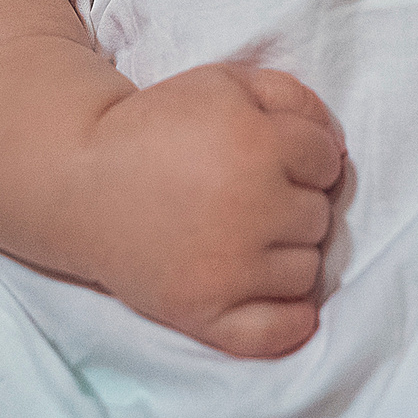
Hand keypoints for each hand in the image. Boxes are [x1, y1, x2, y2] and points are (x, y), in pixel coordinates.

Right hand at [70, 63, 344, 358]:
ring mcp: (229, 268)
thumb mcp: (224, 83)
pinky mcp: (203, 312)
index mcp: (258, 145)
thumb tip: (337, 147)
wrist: (80, 179)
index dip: (304, 153)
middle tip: (249, 194)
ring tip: (247, 235)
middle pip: (320, 216)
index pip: (326, 160)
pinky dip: (290, 323)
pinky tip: (281, 300)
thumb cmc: (158, 126)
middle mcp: (251, 207)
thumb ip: (291, 97)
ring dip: (288, 254)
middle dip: (294, 201)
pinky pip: (274, 334)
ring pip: (306, 271)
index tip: (271, 156)